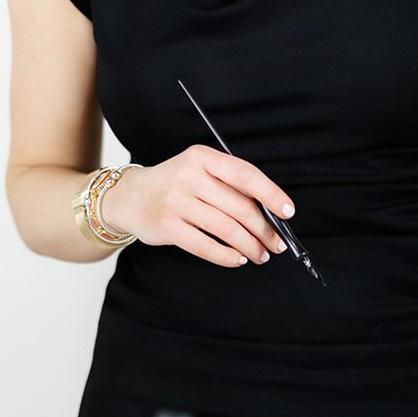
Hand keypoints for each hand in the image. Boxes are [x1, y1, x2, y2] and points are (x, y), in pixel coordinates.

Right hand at [99, 145, 294, 267]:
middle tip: (275, 243)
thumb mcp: (199, 171)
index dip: (270, 194)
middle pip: (239, 207)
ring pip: (226, 229)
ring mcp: (175, 201)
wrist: (129, 196)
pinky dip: (226, 256)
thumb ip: (229, 186)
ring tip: (259, 254)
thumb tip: (270, 212)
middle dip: (264, 230)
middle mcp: (188, 176)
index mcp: (202, 157)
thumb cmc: (174, 184)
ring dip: (249, 246)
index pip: (245, 174)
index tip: (288, 211)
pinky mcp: (166, 226)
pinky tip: (237, 258)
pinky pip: (205, 246)